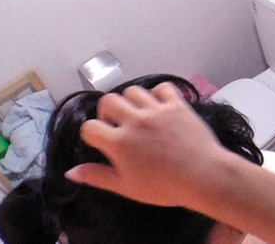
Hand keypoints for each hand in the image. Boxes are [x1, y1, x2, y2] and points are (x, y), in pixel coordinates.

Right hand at [65, 82, 227, 207]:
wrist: (203, 175)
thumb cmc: (164, 187)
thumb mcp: (126, 187)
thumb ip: (97, 176)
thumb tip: (70, 172)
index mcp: (119, 142)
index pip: (90, 126)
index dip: (92, 134)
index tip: (101, 141)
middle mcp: (135, 121)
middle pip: (108, 101)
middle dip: (107, 111)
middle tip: (118, 124)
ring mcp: (157, 110)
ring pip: (134, 90)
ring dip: (131, 101)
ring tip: (138, 115)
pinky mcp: (178, 104)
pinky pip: (162, 87)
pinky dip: (158, 93)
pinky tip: (159, 106)